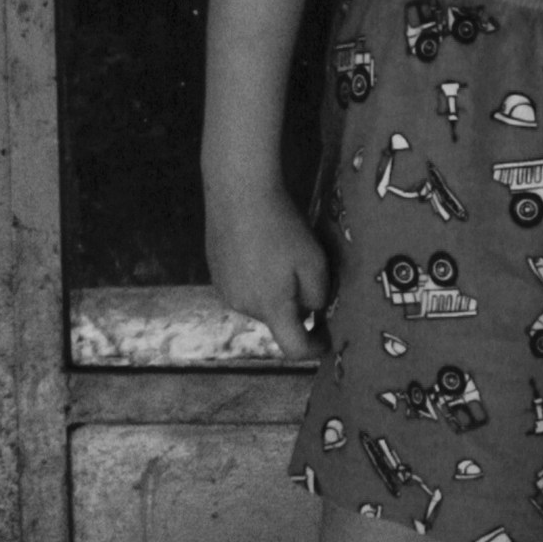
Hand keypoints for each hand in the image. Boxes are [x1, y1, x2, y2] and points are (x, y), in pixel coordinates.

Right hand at [206, 186, 329, 357]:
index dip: (314, 348)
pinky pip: (244, 286)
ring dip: (276, 291)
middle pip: (277, 320)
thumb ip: (318, 295)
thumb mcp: (314, 261)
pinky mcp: (215, 271)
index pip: (293, 347)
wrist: (238, 192)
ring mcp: (224, 290)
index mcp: (270, 308)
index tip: (327, 340)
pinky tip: (263, 247)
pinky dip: (258, 277)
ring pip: (260, 302)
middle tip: (310, 275)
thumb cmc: (282, 227)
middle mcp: (243, 306)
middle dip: (296, 308)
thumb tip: (312, 310)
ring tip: (285, 254)